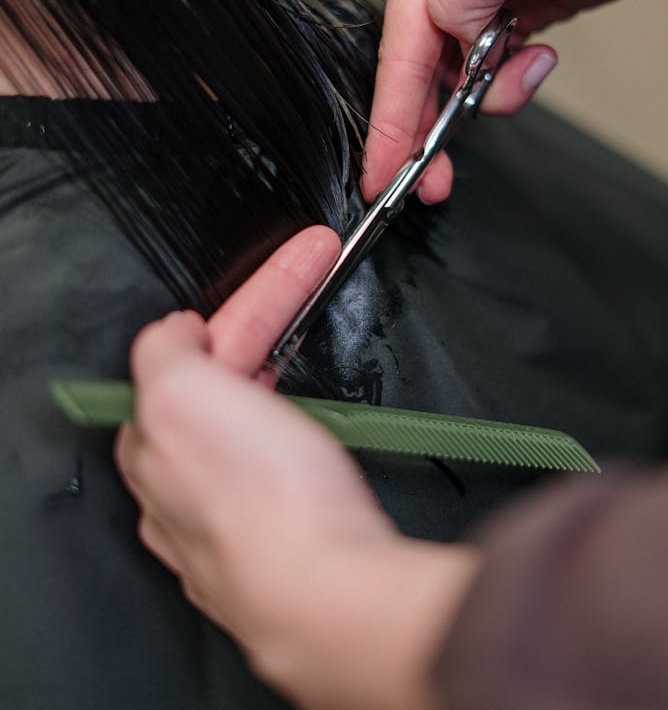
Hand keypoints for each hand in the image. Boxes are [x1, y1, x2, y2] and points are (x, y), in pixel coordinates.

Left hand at [116, 226, 477, 709]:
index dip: (252, 297)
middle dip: (273, 318)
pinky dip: (305, 424)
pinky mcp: (289, 534)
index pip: (197, 347)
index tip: (302, 260)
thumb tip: (176, 333)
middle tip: (317, 272)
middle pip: (228, 377)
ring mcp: (239, 513)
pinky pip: (289, 462)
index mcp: (152, 444)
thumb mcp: (182, 393)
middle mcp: (186, 487)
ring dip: (288, 369)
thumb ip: (165, 350)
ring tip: (321, 333)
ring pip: (259, 419)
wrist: (331, 592)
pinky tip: (323, 424)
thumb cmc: (263, 502)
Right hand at [362, 0, 667, 204]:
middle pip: (419, 67)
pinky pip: (495, 67)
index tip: (380, 172)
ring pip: (458, 73)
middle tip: (430, 180)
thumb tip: (448, 41)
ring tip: (529, 71)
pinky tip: (541, 57)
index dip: (388, 118)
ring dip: (487, 93)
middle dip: (425, 125)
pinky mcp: (521, 10)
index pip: (398, 46)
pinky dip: (513, 79)